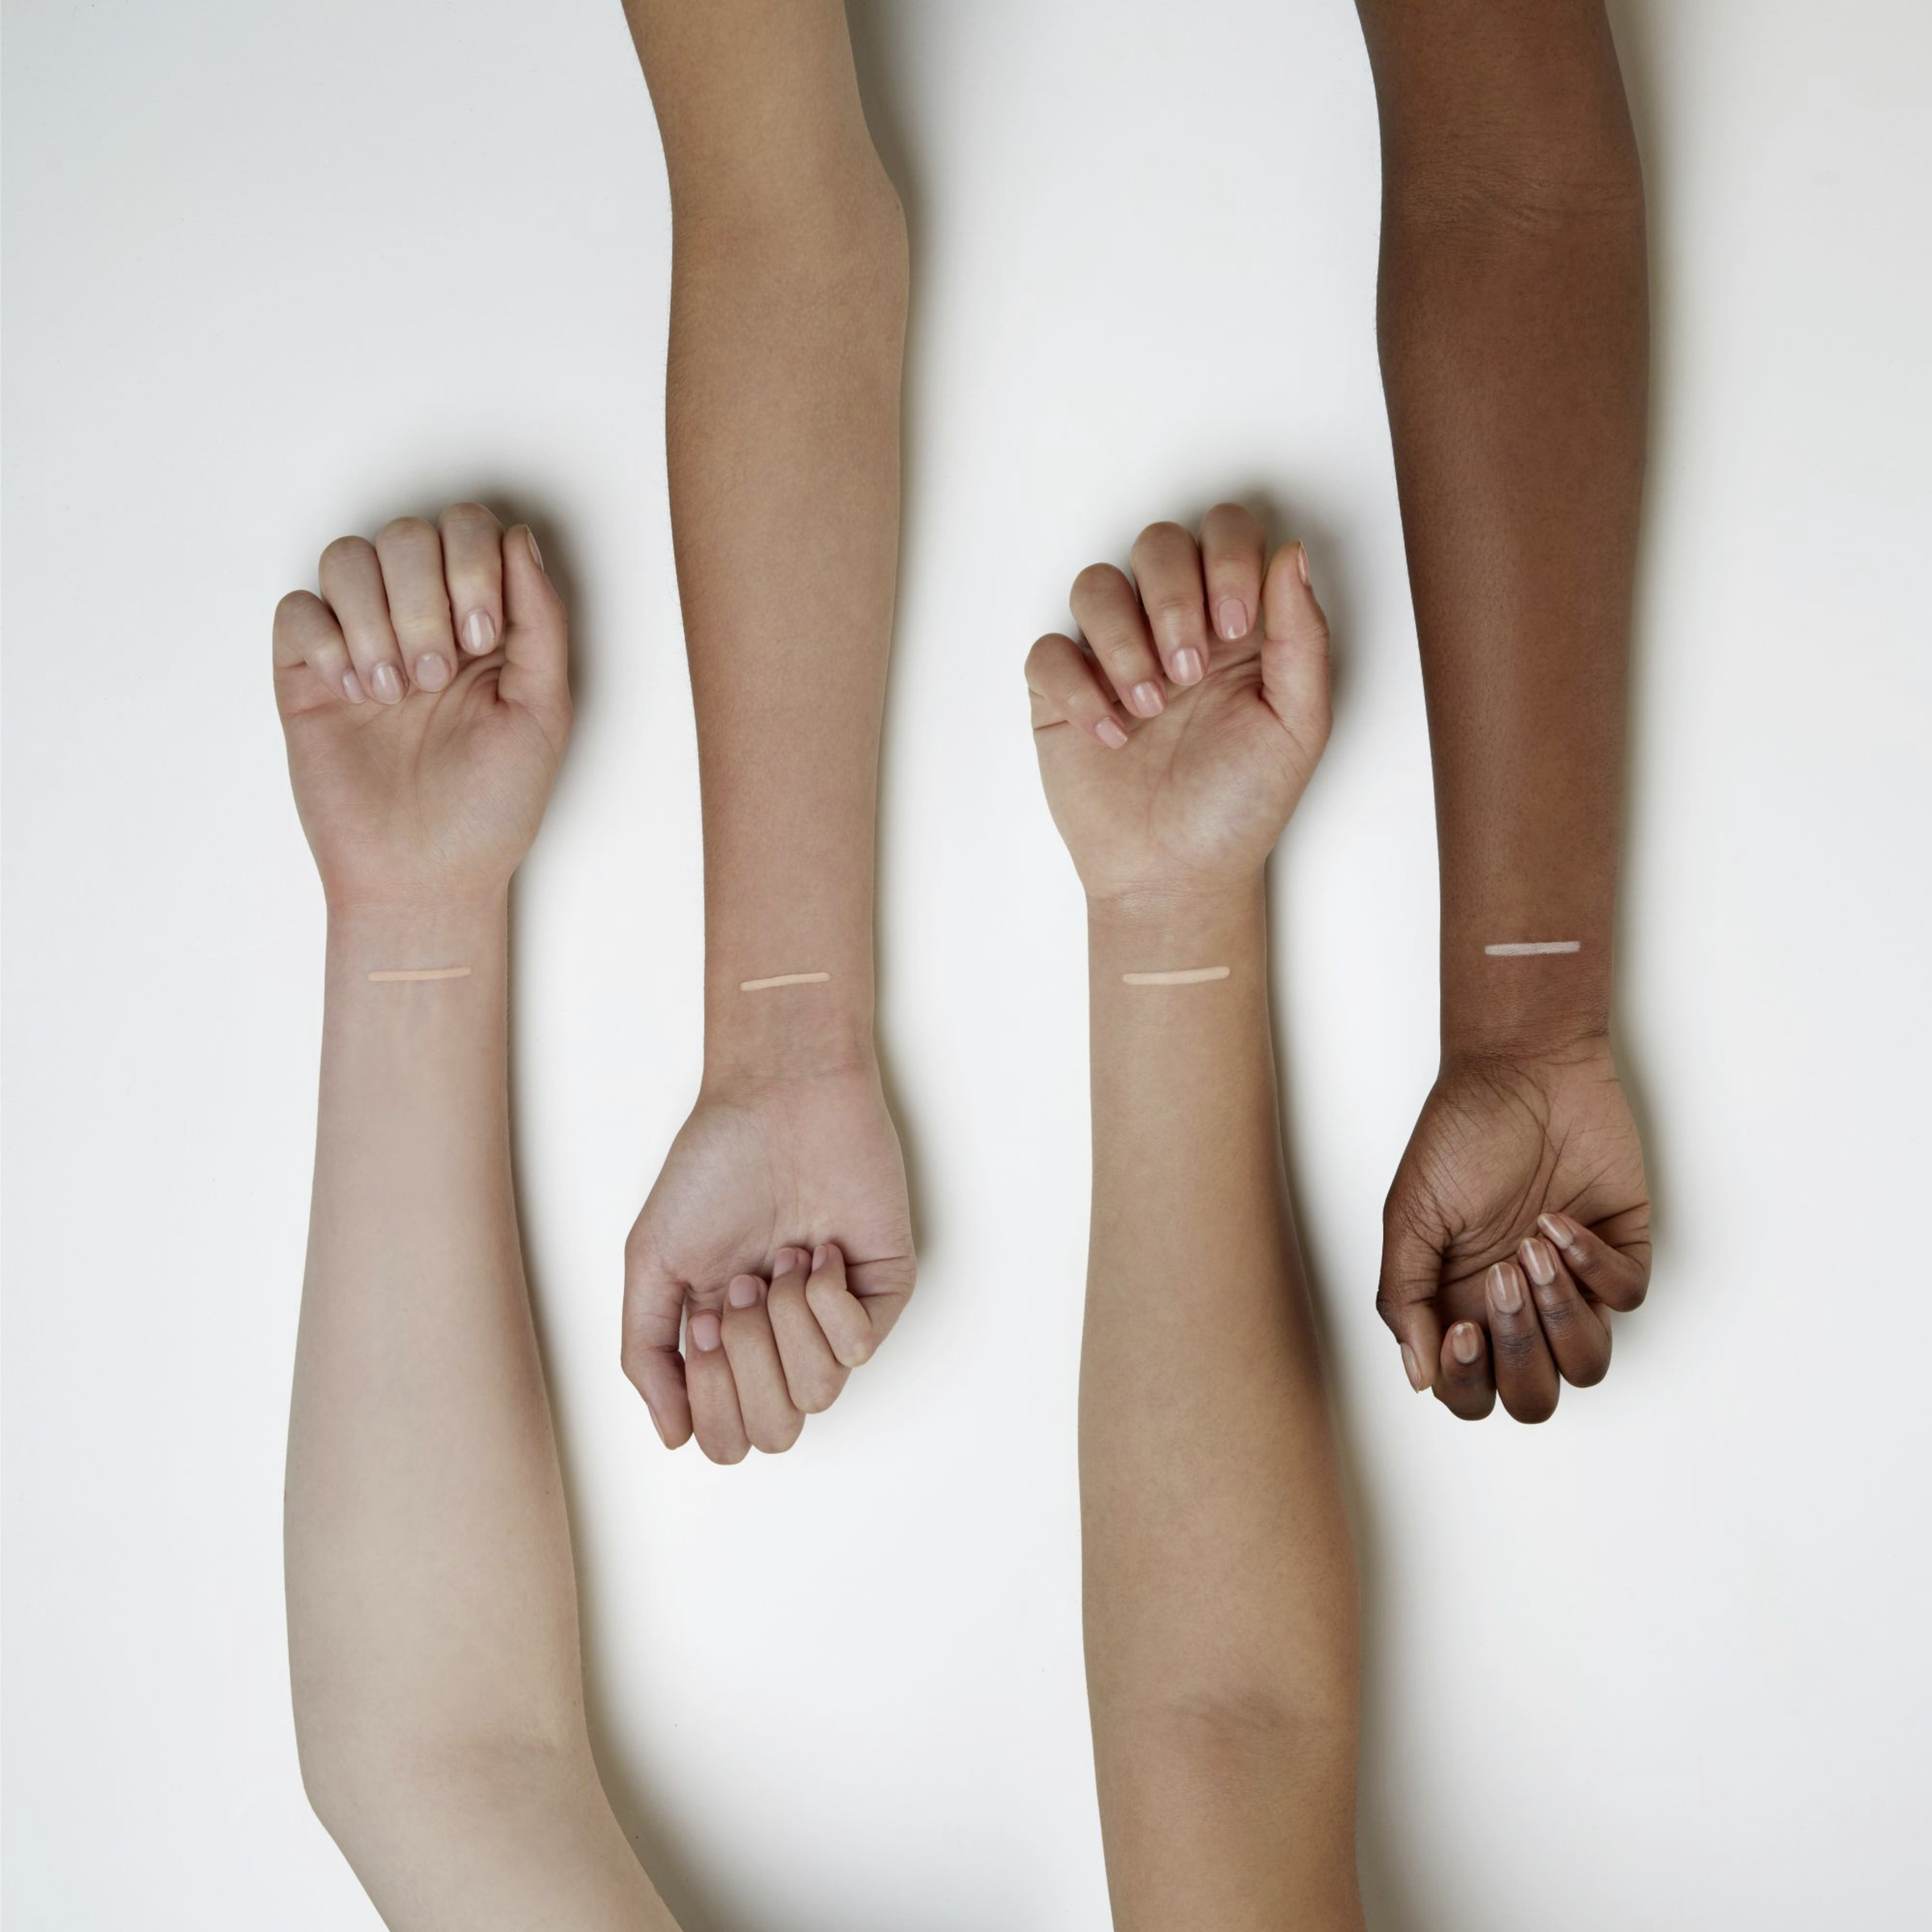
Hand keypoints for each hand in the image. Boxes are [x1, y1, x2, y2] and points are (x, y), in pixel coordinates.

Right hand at [273, 506, 569, 908]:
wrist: (426, 874)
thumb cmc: (492, 806)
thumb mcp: (544, 712)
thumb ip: (541, 622)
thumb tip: (520, 539)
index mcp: (482, 620)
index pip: (468, 528)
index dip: (472, 563)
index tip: (482, 640)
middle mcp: (419, 619)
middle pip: (405, 533)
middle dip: (423, 599)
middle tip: (436, 677)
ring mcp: (360, 641)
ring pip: (347, 557)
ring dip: (375, 621)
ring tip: (397, 694)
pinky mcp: (306, 673)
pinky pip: (297, 609)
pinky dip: (327, 642)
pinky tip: (355, 697)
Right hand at [622, 1063, 914, 1461]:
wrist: (778, 1099)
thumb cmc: (716, 1165)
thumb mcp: (653, 1260)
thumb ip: (647, 1352)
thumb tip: (670, 1436)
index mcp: (729, 1342)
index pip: (726, 1437)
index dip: (709, 1396)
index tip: (705, 1321)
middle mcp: (785, 1341)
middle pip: (775, 1432)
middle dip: (748, 1366)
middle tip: (742, 1289)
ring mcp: (836, 1318)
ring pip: (817, 1395)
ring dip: (785, 1325)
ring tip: (780, 1259)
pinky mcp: (882, 1291)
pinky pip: (859, 1348)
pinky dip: (827, 1302)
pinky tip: (820, 1253)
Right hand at [1025, 506, 1330, 903]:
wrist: (1176, 876)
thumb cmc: (1239, 806)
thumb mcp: (1297, 724)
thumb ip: (1302, 637)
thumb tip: (1291, 554)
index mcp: (1234, 623)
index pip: (1225, 533)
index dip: (1227, 559)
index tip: (1235, 626)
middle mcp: (1171, 626)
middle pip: (1157, 542)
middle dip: (1172, 598)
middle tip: (1190, 671)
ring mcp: (1112, 656)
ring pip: (1096, 584)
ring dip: (1124, 641)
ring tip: (1151, 707)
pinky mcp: (1062, 693)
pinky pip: (1049, 649)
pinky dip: (1077, 686)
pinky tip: (1110, 733)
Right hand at [1378, 1035, 1651, 1421]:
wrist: (1523, 1070)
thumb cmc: (1459, 1134)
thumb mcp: (1409, 1214)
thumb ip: (1404, 1298)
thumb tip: (1416, 1377)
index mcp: (1460, 1305)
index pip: (1468, 1392)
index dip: (1467, 1381)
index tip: (1461, 1327)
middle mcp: (1518, 1306)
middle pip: (1532, 1397)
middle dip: (1519, 1353)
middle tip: (1502, 1281)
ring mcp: (1573, 1283)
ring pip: (1587, 1364)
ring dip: (1561, 1315)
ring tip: (1532, 1248)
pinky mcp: (1619, 1250)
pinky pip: (1625, 1297)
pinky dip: (1593, 1265)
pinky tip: (1560, 1219)